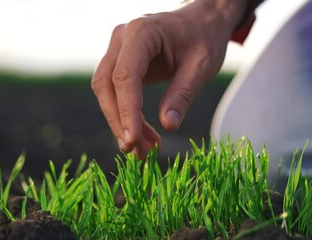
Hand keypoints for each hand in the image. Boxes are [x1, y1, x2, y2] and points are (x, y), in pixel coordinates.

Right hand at [91, 0, 245, 158]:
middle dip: (119, 121)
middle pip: (107, 85)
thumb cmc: (205, 38)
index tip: (133, 140)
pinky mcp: (124, 62)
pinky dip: (128, 115)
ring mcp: (120, 49)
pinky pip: (118, 91)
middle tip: (138, 152)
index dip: (127, 111)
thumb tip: (168, 127)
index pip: (125, 77)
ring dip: (122, 122)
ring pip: (108, 91)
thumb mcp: (201, 67)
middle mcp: (123, 38)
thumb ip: (182, 95)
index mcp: (142, 33)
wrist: (204, 21)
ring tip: (144, 150)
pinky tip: (143, 135)